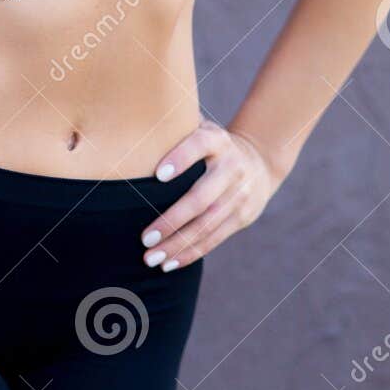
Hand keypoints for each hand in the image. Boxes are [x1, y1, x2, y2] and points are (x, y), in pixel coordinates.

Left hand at [139, 115, 280, 271]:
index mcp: (217, 141)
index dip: (180, 159)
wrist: (259, 161)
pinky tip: (169, 263)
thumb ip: (173, 128)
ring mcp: (239, 194)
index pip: (198, 146)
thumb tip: (130, 125)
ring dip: (178, 244)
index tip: (157, 176)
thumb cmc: (209, 145)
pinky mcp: (243, 216)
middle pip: (201, 198)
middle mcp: (231, 167)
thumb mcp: (199, 128)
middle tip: (144, 238)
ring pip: (207, 224)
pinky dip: (191, 252)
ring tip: (151, 258)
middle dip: (172, 220)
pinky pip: (215, 238)